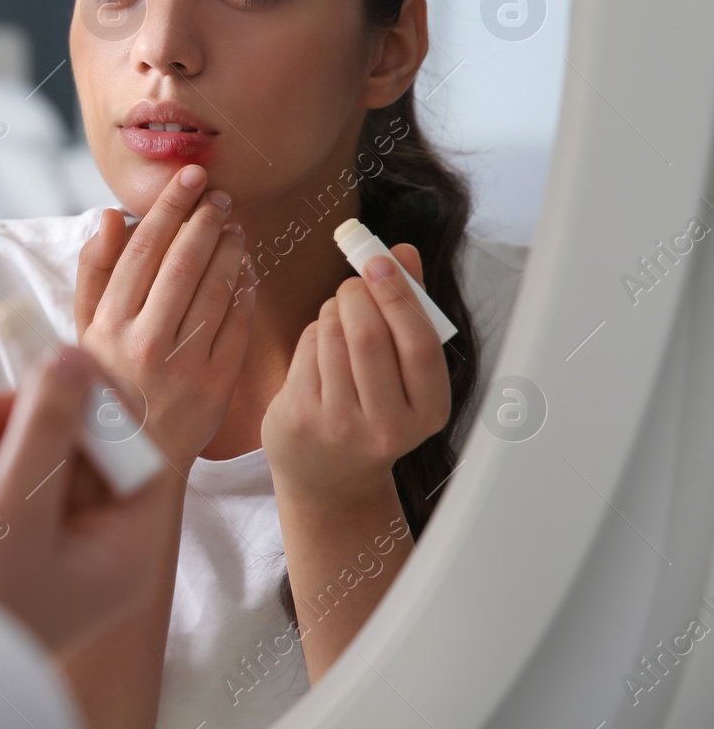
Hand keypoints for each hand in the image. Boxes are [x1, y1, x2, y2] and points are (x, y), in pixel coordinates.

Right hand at [0, 346, 187, 654]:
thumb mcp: (13, 506)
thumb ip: (47, 425)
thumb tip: (75, 356)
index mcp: (122, 550)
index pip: (137, 450)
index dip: (99, 406)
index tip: (55, 373)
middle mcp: (90, 545)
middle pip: (72, 444)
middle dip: (10, 433)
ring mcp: (41, 540)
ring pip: (20, 452)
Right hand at [75, 163, 256, 463]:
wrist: (136, 462)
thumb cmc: (107, 389)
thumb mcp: (83, 333)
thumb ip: (93, 274)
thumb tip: (108, 217)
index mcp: (106, 326)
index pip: (141, 251)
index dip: (168, 208)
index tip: (188, 177)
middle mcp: (142, 344)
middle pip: (181, 263)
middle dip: (204, 220)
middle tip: (219, 196)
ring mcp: (181, 367)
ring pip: (214, 289)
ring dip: (230, 249)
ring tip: (235, 226)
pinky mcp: (215, 387)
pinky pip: (236, 326)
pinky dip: (244, 291)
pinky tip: (246, 270)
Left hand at [260, 243, 449, 505]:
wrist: (329, 477)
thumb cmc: (374, 410)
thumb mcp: (405, 372)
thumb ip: (410, 309)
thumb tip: (403, 251)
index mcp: (428, 412)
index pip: (418, 343)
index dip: (398, 294)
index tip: (380, 260)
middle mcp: (388, 426)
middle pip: (369, 336)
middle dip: (357, 294)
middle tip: (353, 282)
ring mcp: (339, 426)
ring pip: (331, 338)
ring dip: (332, 311)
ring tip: (339, 315)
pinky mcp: (300, 419)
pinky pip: (304, 352)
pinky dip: (312, 334)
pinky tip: (320, 344)